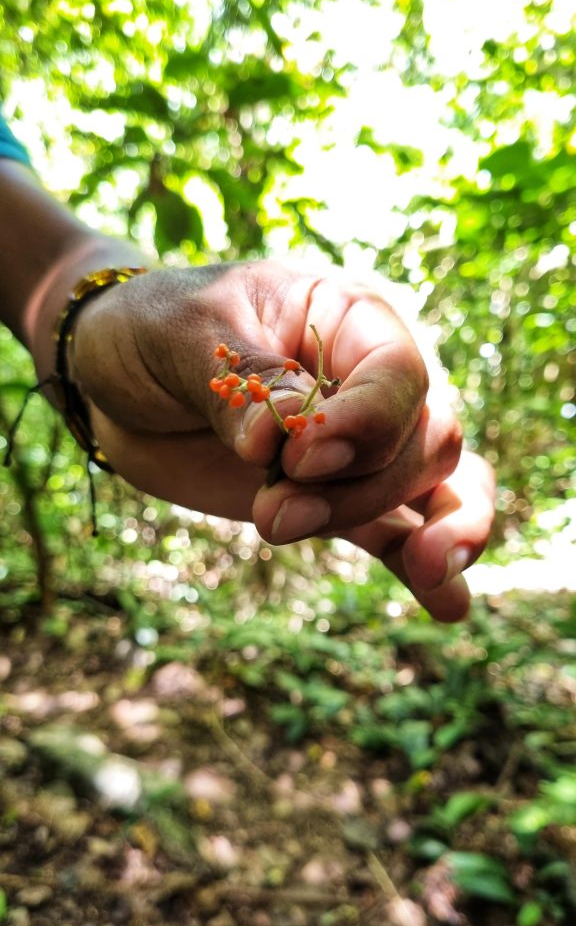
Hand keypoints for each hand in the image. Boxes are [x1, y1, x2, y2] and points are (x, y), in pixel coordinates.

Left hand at [70, 260, 494, 620]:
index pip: (397, 375)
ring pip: (435, 486)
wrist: (118, 382)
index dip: (365, 425)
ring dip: (418, 531)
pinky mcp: (336, 499)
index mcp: (348, 318)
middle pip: (423, 440)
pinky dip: (425, 570)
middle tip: (271, 515)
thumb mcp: (181, 333)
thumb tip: (282, 441)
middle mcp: (370, 380)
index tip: (296, 459)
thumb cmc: (153, 329)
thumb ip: (240, 383)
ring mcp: (359, 445)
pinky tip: (449, 608)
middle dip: (361, 489)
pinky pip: (400, 531)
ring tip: (410, 566)